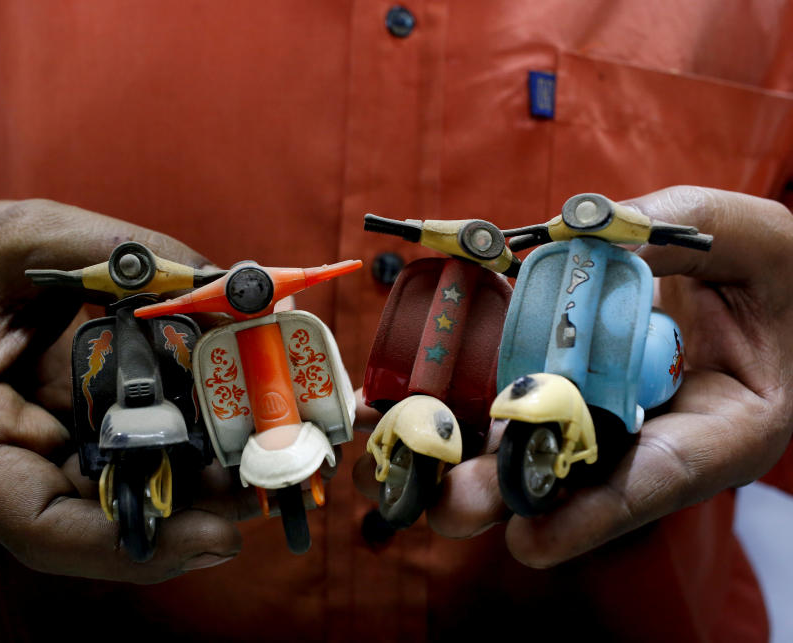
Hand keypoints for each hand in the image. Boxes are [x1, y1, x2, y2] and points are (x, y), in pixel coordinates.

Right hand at [0, 199, 251, 581]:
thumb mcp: (35, 237)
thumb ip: (128, 258)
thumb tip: (234, 287)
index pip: (44, 526)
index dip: (133, 544)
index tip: (219, 535)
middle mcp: (11, 466)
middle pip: (106, 521)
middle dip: (196, 512)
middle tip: (271, 487)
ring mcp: (50, 454)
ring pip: (132, 494)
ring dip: (206, 483)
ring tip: (274, 458)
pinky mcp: (77, 434)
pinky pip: (137, 454)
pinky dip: (192, 443)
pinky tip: (242, 422)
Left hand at [361, 186, 792, 566]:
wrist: (761, 289)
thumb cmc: (771, 270)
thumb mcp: (748, 238)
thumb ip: (674, 231)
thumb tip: (578, 223)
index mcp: (723, 425)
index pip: (659, 478)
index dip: (593, 514)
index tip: (530, 538)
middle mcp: (651, 436)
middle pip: (571, 478)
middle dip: (499, 493)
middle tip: (439, 506)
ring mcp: (598, 415)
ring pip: (522, 450)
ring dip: (453, 461)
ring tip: (387, 469)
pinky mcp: (558, 387)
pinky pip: (500, 405)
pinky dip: (446, 409)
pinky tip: (391, 410)